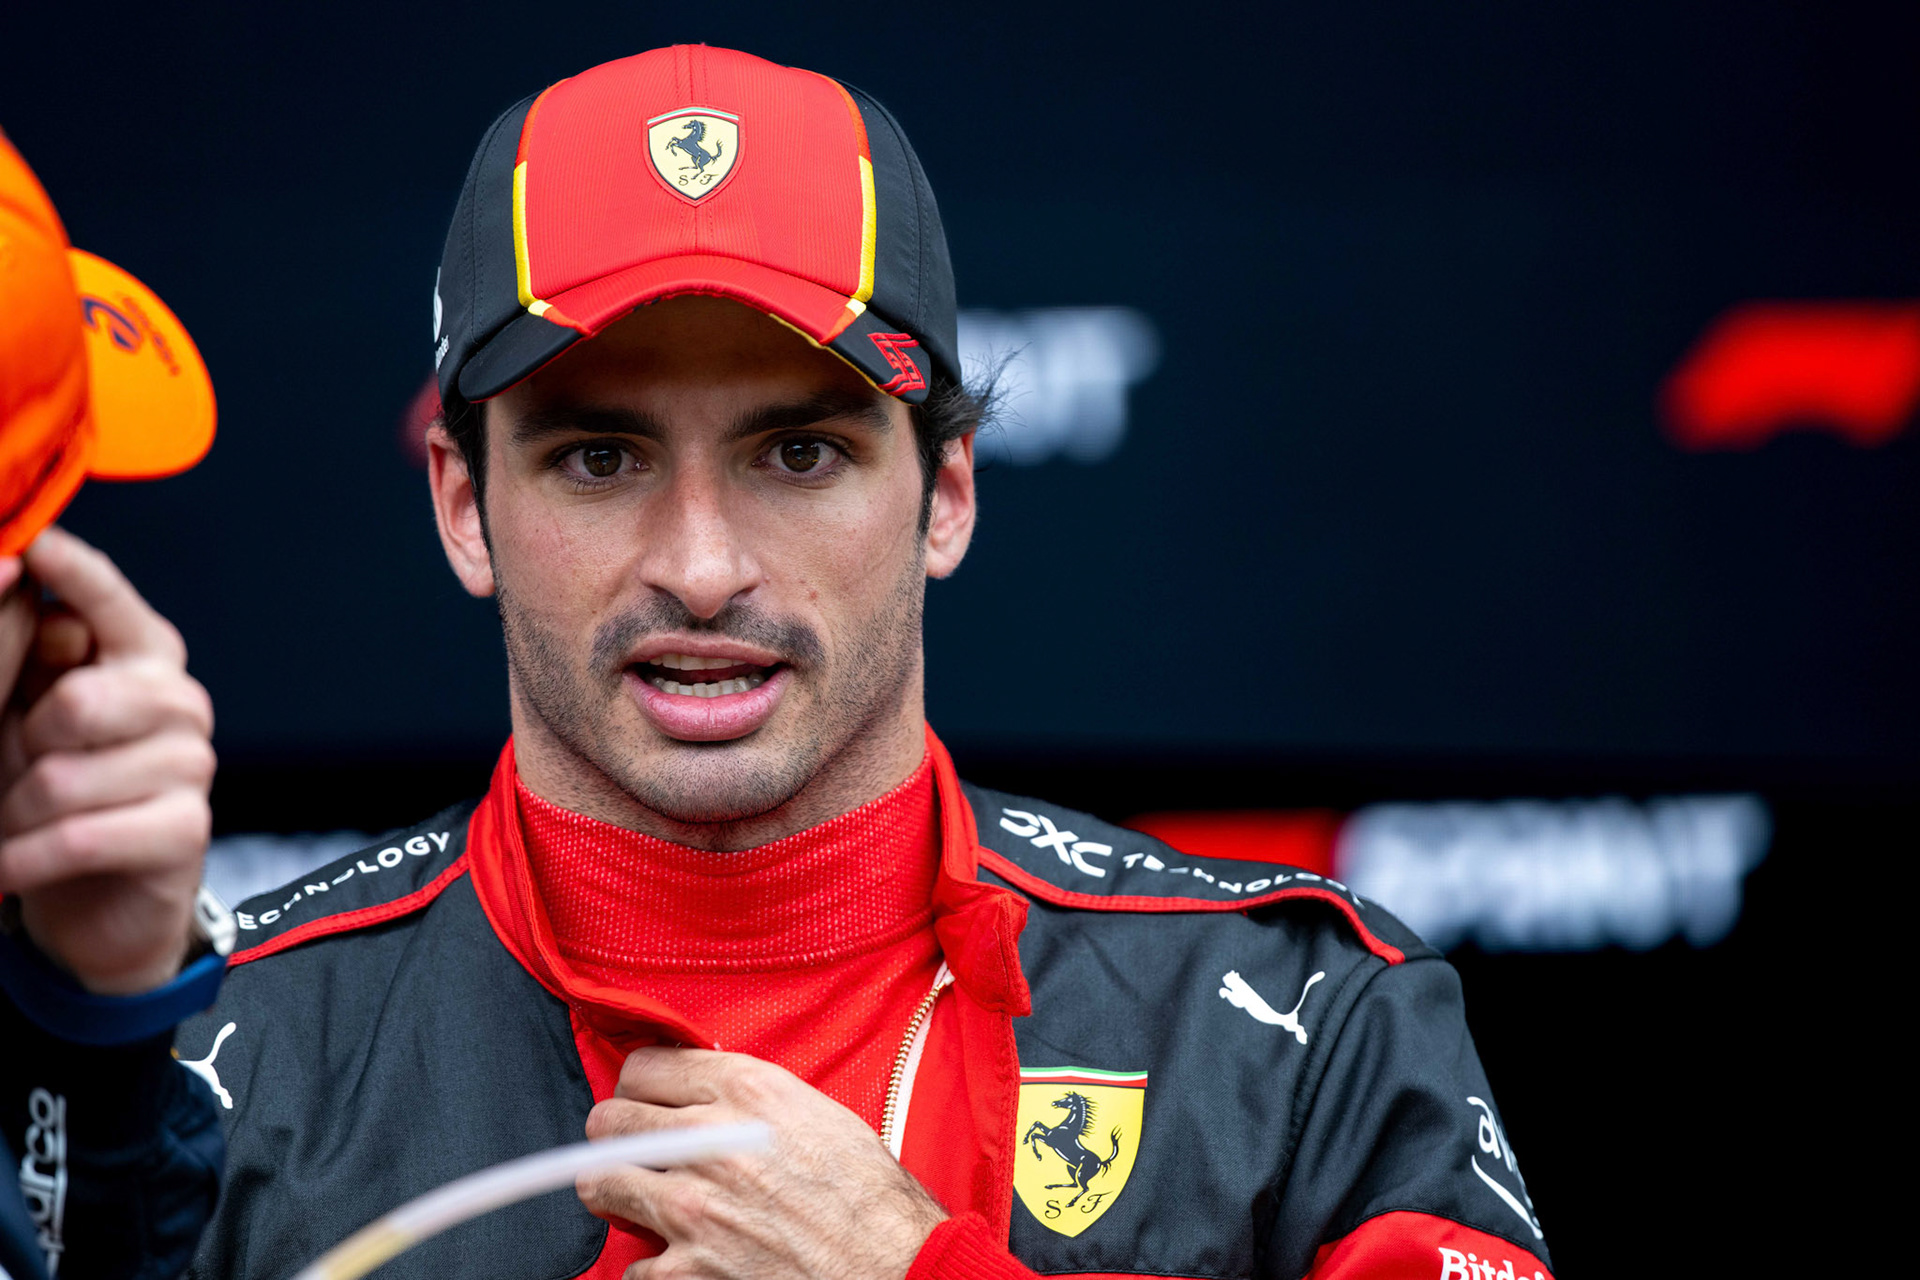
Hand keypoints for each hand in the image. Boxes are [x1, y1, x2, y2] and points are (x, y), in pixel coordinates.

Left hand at [0, 527, 215, 994]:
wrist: (97, 904)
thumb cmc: (53, 797)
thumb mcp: (20, 717)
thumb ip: (18, 647)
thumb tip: (14, 572)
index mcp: (139, 659)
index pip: (108, 601)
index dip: (75, 573)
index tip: (38, 543)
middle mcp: (178, 702)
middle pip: (79, 702)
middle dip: (24, 749)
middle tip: (22, 771)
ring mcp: (191, 764)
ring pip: (66, 778)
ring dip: (17, 816)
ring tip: (22, 826)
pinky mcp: (186, 829)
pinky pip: (80, 836)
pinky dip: (26, 861)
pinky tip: (14, 868)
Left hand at [578, 1046, 948, 1278]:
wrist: (894, 1264)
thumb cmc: (867, 1194)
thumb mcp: (814, 1113)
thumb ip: (750, 1098)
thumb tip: (703, 1095)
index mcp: (747, 1092)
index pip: (643, 1066)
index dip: (642, 1086)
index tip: (649, 1102)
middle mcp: (710, 1141)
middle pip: (608, 1120)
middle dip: (619, 1136)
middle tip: (639, 1152)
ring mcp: (692, 1208)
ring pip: (598, 1182)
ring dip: (618, 1192)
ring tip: (642, 1200)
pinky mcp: (686, 1271)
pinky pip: (630, 1265)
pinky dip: (652, 1267)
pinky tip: (682, 1259)